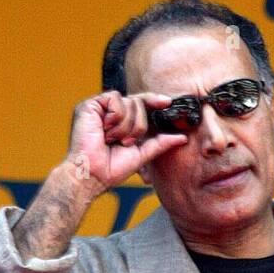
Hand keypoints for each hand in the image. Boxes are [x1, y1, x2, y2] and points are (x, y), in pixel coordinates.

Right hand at [63, 91, 187, 197]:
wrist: (93, 174)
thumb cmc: (112, 168)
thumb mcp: (142, 154)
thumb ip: (160, 143)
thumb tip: (183, 138)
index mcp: (121, 122)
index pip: (141, 104)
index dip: (153, 100)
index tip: (168, 102)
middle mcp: (110, 112)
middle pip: (138, 102)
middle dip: (137, 126)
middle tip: (124, 142)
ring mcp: (100, 108)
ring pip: (128, 101)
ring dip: (126, 126)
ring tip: (111, 139)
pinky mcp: (90, 105)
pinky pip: (115, 99)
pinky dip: (116, 117)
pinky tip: (105, 130)